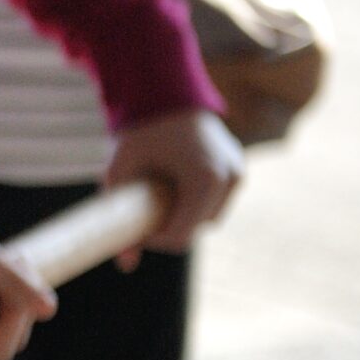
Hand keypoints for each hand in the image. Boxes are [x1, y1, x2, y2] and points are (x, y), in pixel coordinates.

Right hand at [0, 197, 57, 359]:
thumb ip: (9, 278)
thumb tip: (51, 311)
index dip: (16, 318)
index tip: (13, 274)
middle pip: (12, 338)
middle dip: (21, 299)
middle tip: (14, 257)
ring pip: (14, 323)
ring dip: (20, 291)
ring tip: (5, 256)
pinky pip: (8, 310)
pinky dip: (14, 287)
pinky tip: (3, 261)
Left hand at [106, 109, 241, 262]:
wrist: (165, 94)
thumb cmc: (138, 133)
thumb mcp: (120, 174)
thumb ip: (120, 216)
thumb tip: (125, 265)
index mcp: (204, 180)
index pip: (181, 236)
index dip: (154, 240)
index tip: (134, 228)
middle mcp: (229, 177)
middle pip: (196, 228)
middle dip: (169, 227)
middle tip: (143, 210)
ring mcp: (238, 173)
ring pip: (210, 217)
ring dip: (185, 215)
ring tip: (158, 196)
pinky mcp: (239, 169)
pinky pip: (217, 201)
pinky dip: (197, 202)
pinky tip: (175, 187)